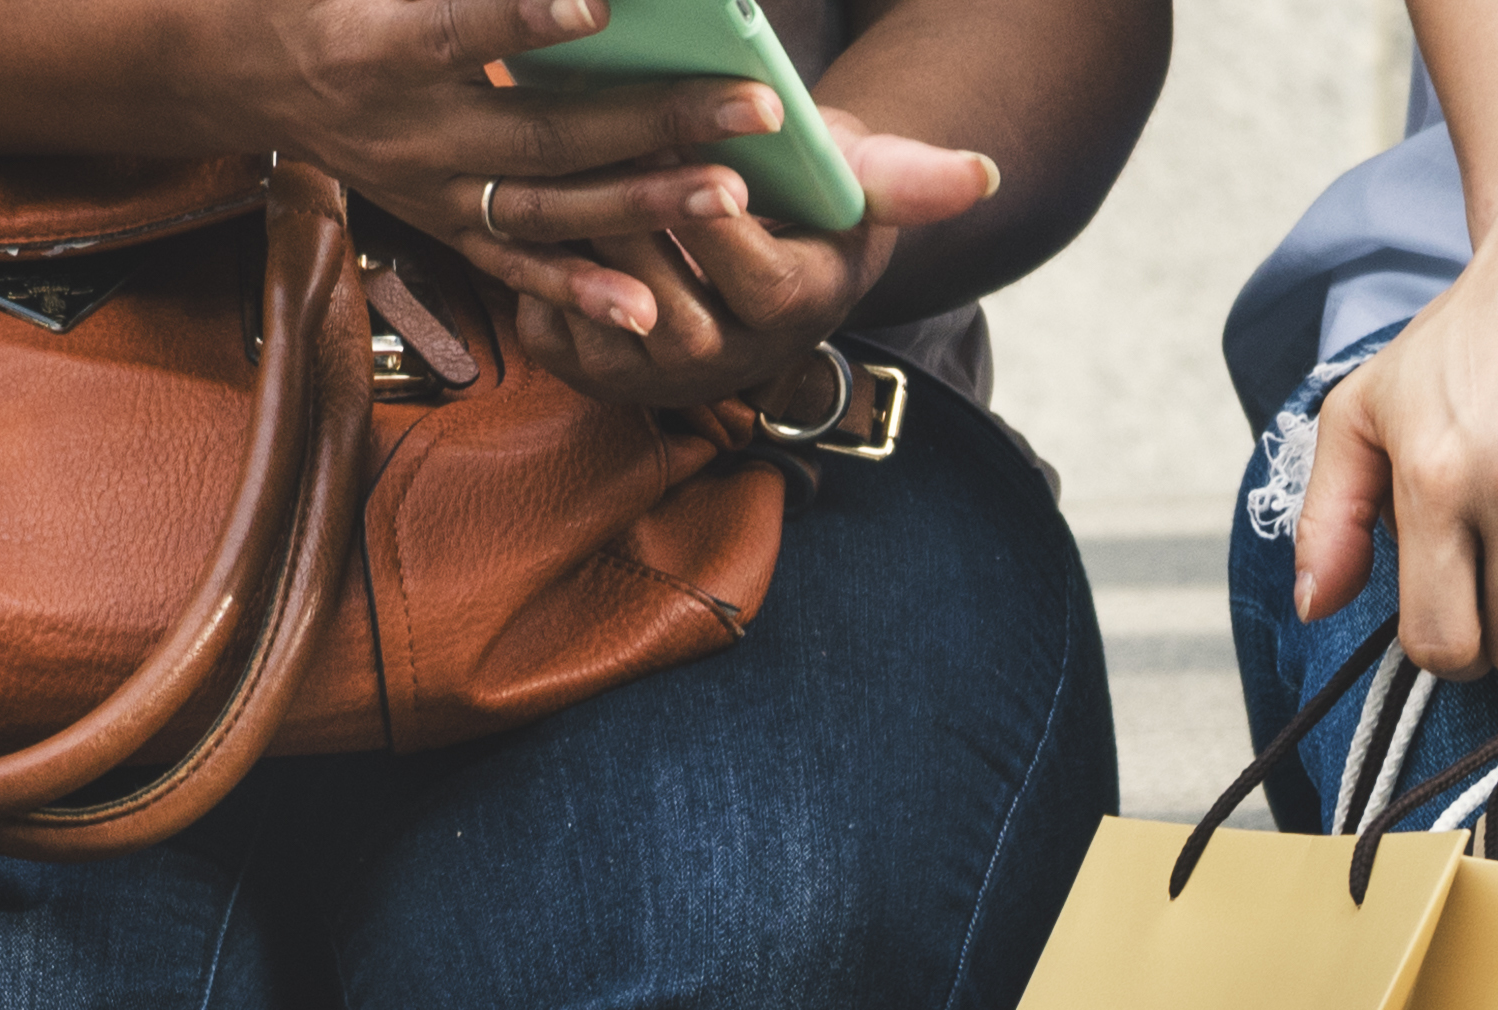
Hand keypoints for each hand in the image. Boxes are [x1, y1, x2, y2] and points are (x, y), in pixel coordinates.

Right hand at [181, 0, 784, 289]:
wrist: (244, 67)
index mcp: (378, 48)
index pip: (457, 31)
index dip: (525, 22)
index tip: (605, 3)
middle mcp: (405, 132)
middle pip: (541, 133)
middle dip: (652, 121)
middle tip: (750, 103)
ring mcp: (426, 191)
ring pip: (545, 209)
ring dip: (643, 207)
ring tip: (730, 195)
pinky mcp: (440, 224)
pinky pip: (516, 267)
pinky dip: (581, 291)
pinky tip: (650, 311)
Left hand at [465, 129, 1000, 410]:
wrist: (753, 241)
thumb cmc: (811, 193)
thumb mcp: (861, 179)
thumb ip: (911, 178)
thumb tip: (983, 172)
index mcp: (792, 308)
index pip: (752, 274)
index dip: (717, 219)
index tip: (693, 149)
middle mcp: (724, 358)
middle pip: (666, 300)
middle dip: (629, 226)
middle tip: (590, 151)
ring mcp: (651, 371)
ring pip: (601, 312)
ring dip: (571, 246)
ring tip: (545, 167)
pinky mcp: (589, 361)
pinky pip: (549, 324)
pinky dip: (527, 270)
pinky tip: (514, 199)